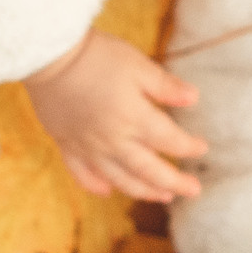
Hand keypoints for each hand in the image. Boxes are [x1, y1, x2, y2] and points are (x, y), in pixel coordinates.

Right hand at [21, 30, 208, 201]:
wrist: (49, 57)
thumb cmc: (97, 56)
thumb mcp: (138, 65)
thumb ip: (165, 86)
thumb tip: (194, 99)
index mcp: (135, 119)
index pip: (170, 141)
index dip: (189, 146)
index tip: (202, 147)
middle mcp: (114, 141)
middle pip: (149, 170)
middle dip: (174, 182)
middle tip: (193, 190)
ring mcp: (88, 147)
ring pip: (120, 179)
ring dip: (143, 190)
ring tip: (161, 196)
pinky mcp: (66, 145)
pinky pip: (82, 174)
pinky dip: (96, 186)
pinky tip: (107, 191)